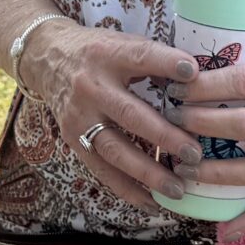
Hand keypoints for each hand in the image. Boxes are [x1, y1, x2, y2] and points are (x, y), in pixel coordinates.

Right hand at [20, 20, 208, 211]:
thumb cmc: (97, 52)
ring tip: (178, 188)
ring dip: (148, 172)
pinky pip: (101, 169)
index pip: (139, 56)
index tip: (193, 72)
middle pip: (129, 114)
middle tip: (195, 154)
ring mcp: (79, 116)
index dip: (165, 63)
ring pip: (114, 149)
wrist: (47, 59)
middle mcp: (91, 86)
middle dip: (165, 137)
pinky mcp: (72, 138)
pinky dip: (127, 189)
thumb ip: (154, 59)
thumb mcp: (121, 43)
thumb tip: (197, 79)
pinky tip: (152, 202)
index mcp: (108, 55)